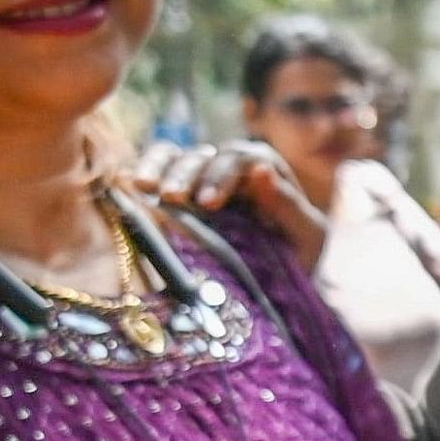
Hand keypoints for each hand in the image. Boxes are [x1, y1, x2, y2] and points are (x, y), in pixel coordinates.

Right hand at [127, 140, 325, 268]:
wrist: (281, 283)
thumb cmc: (299, 256)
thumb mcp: (307, 235)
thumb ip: (289, 205)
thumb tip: (260, 169)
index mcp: (265, 170)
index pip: (241, 159)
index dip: (223, 175)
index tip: (208, 202)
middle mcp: (231, 167)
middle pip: (205, 157)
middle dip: (188, 175)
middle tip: (173, 197)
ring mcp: (202, 176)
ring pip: (177, 157)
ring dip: (160, 168)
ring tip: (146, 186)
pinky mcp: (177, 189)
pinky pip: (158, 167)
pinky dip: (145, 168)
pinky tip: (132, 183)